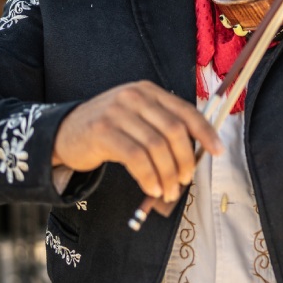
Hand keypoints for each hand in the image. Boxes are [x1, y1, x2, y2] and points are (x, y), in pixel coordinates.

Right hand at [52, 82, 222, 202]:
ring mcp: (117, 111)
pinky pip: (136, 158)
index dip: (206, 132)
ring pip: (157, 147)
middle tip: (185, 181)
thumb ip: (162, 128)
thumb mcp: (136, 118)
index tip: (218, 151)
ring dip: (167, 175)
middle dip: (185, 161)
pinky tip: (152, 188)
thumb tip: (195, 155)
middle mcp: (135, 96)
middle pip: (175, 131)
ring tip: (168, 191)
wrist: (64, 132)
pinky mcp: (102, 131)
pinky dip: (149, 177)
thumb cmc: (108, 130)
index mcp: (149, 91)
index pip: (186, 111)